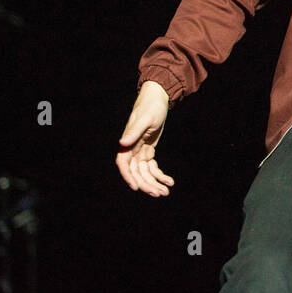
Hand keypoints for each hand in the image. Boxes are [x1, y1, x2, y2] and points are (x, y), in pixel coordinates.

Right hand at [116, 81, 175, 196]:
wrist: (158, 99)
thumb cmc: (150, 107)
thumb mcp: (145, 119)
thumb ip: (134, 132)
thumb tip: (121, 143)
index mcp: (128, 143)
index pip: (123, 164)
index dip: (128, 176)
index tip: (136, 187)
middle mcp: (132, 149)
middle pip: (136, 172)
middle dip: (146, 184)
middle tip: (159, 193)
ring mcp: (140, 151)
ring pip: (144, 173)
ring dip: (154, 183)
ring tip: (166, 191)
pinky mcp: (148, 150)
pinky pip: (152, 167)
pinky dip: (160, 175)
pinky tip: (170, 181)